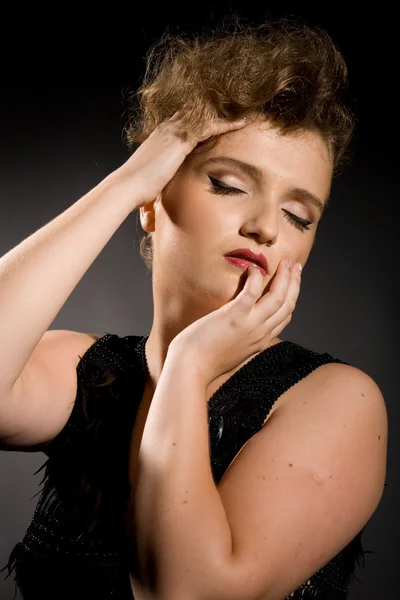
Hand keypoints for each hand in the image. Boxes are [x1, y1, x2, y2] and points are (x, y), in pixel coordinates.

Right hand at [117, 106, 248, 208]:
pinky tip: (241, 123)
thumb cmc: (136, 187)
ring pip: (205, 116)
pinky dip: (227, 124)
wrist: (128, 185)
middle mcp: (167, 129)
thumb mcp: (153, 179)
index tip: (215, 118)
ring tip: (244, 114)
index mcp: (159, 135)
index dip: (200, 118)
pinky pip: (210, 126)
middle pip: (195, 112)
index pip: (183, 120)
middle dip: (214, 111)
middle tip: (235, 108)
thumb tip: (159, 205)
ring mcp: (173, 132)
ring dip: (224, 114)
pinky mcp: (181, 141)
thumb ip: (160, 183)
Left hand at [168, 260, 301, 385]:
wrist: (191, 369)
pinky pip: (252, 292)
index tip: (292, 284)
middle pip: (287, 305)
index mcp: (260, 342)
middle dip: (294, 283)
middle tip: (295, 266)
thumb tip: (235, 330)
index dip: (290, 298)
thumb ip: (238, 340)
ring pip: (278, 298)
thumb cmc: (202, 362)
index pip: (284, 317)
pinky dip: (256, 278)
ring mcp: (250, 325)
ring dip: (285, 278)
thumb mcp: (230, 352)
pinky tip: (254, 268)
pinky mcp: (234, 317)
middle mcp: (260, 334)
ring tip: (286, 262)